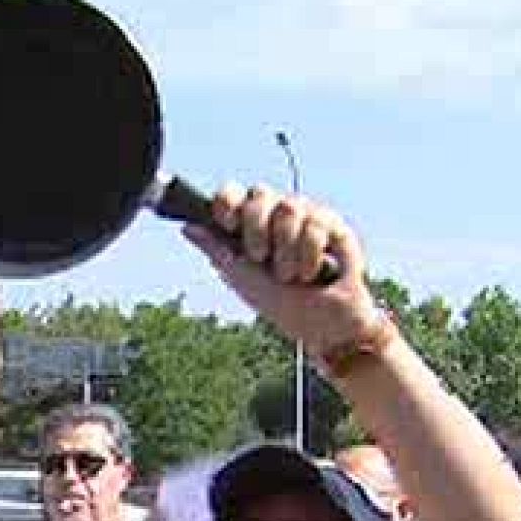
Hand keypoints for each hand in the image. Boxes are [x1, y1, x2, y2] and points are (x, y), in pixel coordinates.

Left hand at [184, 183, 379, 357]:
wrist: (322, 327)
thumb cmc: (283, 306)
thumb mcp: (241, 279)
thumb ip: (215, 249)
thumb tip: (186, 226)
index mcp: (251, 227)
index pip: (234, 194)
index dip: (227, 201)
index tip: (227, 224)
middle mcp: (277, 217)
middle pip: (260, 193)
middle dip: (256, 230)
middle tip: (260, 258)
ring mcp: (306, 218)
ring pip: (289, 207)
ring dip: (286, 251)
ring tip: (291, 274)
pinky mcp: (334, 225)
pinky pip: (317, 222)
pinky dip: (310, 255)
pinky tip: (313, 273)